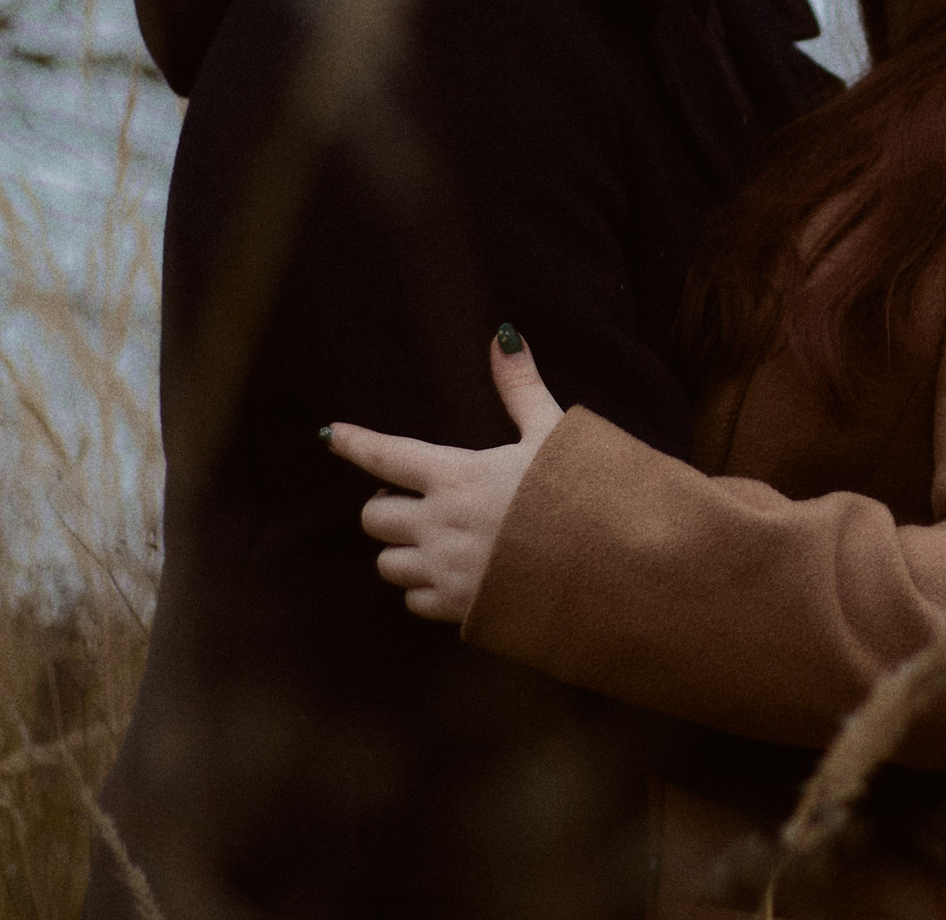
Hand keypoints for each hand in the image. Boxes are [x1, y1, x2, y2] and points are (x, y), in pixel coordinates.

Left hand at [323, 327, 563, 622]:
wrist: (614, 566)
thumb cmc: (584, 493)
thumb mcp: (554, 433)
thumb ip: (520, 387)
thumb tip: (503, 336)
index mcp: (457, 476)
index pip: (387, 455)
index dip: (355, 443)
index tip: (331, 435)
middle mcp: (440, 526)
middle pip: (374, 518)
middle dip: (386, 506)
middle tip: (413, 499)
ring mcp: (446, 572)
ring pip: (388, 564)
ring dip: (402, 549)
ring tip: (432, 538)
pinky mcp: (460, 609)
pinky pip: (415, 601)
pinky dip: (424, 588)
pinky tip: (452, 575)